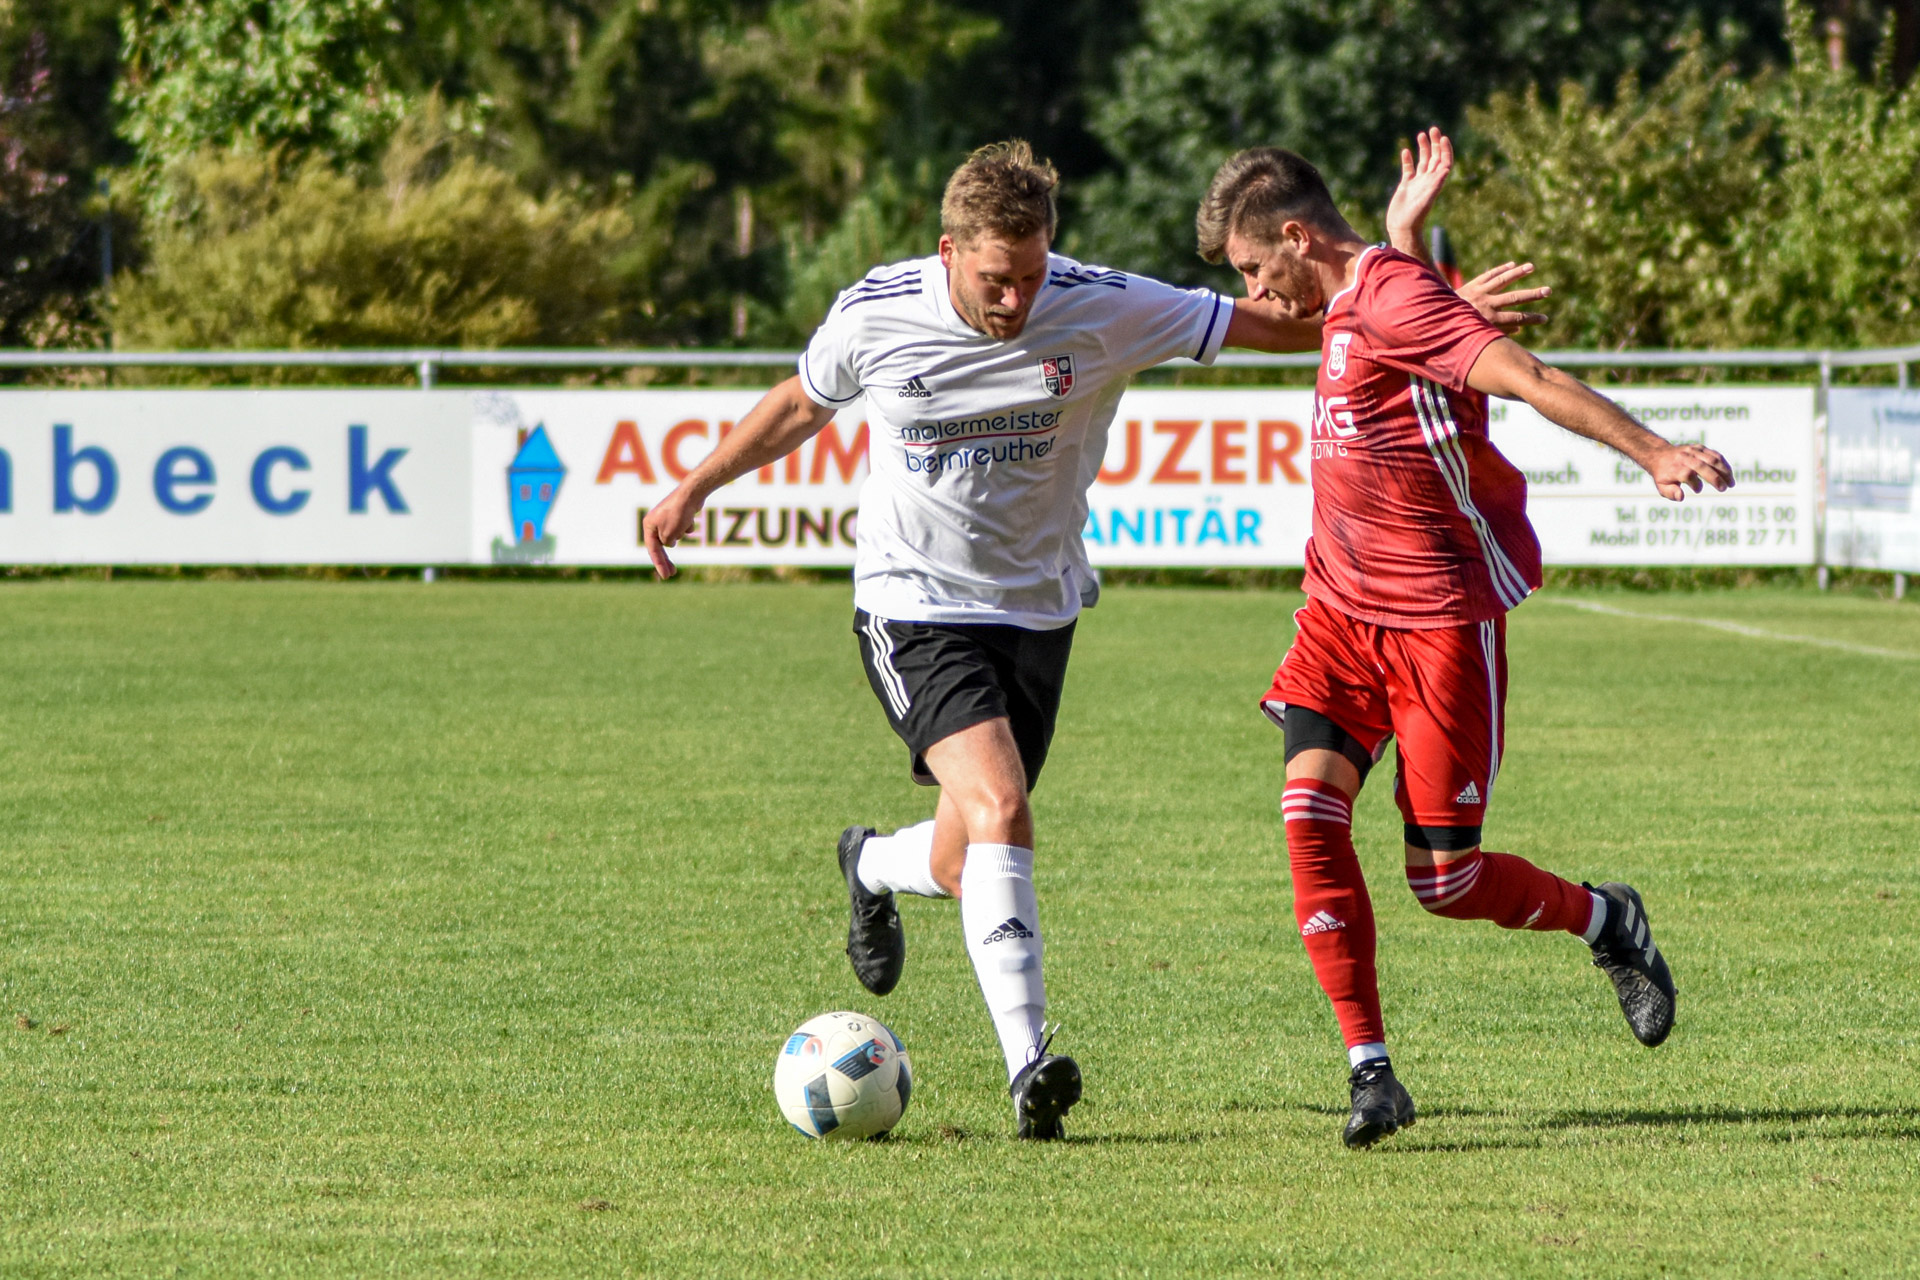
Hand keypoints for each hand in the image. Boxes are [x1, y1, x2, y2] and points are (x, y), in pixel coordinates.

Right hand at [642, 483, 703, 577]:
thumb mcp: (669, 534)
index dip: (659, 564)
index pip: (652, 550)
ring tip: (684, 522)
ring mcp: (667, 518)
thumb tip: (669, 543)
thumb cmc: (678, 514)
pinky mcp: (678, 515)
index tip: (666, 576)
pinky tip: (690, 518)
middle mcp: (655, 522)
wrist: (692, 494)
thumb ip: (666, 543)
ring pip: (675, 536)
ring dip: (681, 533)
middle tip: (673, 573)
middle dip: (667, 559)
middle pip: (661, 545)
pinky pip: (683, 528)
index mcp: (649, 525)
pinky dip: (688, 526)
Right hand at [1385, 126, 1452, 243]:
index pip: (1444, 161)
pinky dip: (1408, 160)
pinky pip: (1408, 170)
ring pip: (1422, 161)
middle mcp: (1428, 180)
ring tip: (1421, 134)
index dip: (1445, 149)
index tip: (1443, 137)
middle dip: (1435, 143)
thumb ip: (1436, 184)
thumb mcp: (1427, 199)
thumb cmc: (1415, 216)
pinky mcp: (1406, 186)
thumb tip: (1446, 169)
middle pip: (1435, 158)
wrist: (1403, 228)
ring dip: (1423, 148)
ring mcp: (1417, 183)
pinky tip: (1405, 151)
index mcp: (1435, 182)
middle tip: (1433, 129)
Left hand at [1458, 261, 1550, 333]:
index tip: (1545, 318)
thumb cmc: (1460, 330)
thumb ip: (1498, 331)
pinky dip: (1500, 269)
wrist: (1436, 318)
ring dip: (1518, 273)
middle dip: (1532, 295)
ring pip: (1502, 280)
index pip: (1516, 319)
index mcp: (1489, 319)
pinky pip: (1488, 275)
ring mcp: (1479, 292)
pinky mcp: (1472, 284)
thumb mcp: (1479, 334)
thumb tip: (1518, 329)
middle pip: (1514, 298)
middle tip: (1548, 291)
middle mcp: (1486, 304)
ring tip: (1531, 267)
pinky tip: (1512, 264)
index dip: (1531, 319)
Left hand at [1643, 442, 1734, 500]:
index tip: (1697, 490)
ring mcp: (1693, 451)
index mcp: (1675, 468)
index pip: (1687, 475)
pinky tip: (1729, 473)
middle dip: (1715, 478)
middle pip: (1702, 466)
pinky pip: (1714, 454)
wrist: (1659, 455)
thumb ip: (1670, 493)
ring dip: (1724, 471)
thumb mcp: (1662, 487)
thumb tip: (1681, 497)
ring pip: (1711, 459)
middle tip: (1724, 489)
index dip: (1695, 483)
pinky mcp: (1699, 448)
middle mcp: (1684, 458)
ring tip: (1731, 482)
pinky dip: (1723, 463)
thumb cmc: (1663, 475)